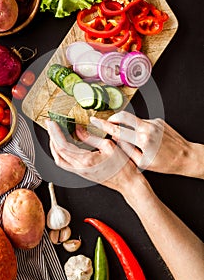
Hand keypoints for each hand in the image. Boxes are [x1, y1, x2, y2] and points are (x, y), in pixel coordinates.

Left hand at [46, 120, 147, 206]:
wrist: (127, 182)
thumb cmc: (122, 166)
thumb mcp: (108, 145)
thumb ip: (90, 137)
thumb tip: (77, 129)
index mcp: (86, 160)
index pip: (63, 146)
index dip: (55, 133)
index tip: (52, 122)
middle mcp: (80, 168)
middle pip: (57, 152)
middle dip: (51, 136)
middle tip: (50, 124)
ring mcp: (80, 172)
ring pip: (59, 160)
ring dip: (54, 146)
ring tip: (54, 133)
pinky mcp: (82, 174)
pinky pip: (65, 164)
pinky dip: (60, 153)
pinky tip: (62, 145)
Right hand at [89, 111, 203, 177]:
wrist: (185, 156)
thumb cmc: (165, 163)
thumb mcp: (142, 162)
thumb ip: (126, 150)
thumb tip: (115, 139)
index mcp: (142, 140)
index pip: (118, 129)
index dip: (104, 125)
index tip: (95, 121)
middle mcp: (148, 128)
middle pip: (124, 116)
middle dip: (113, 118)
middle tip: (107, 122)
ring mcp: (154, 122)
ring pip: (134, 120)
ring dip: (129, 126)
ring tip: (133, 138)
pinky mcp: (159, 121)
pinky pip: (144, 122)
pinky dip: (140, 128)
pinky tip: (146, 138)